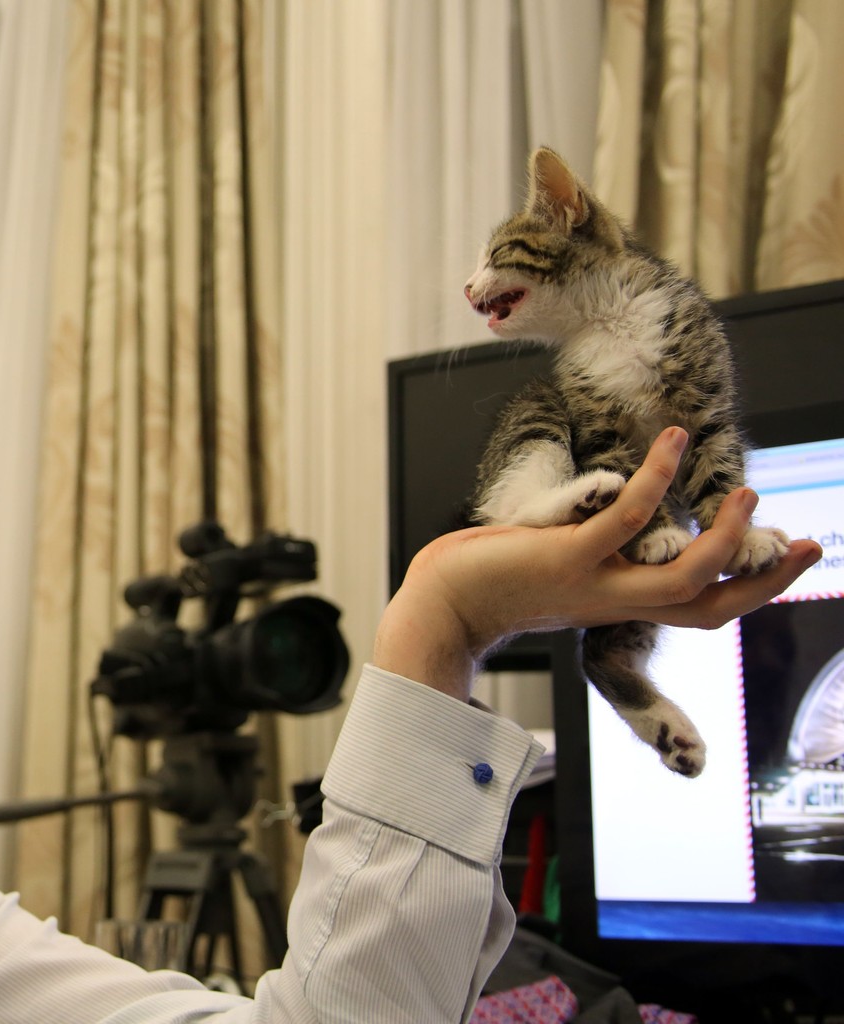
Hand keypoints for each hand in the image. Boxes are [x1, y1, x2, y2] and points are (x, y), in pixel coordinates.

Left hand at [374, 427, 822, 698]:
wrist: (436, 606)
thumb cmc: (486, 584)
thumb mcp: (554, 573)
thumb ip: (592, 559)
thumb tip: (613, 531)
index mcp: (618, 606)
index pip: (698, 610)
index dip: (748, 591)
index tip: (785, 560)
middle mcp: (614, 601)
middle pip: (709, 609)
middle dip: (764, 581)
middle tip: (809, 544)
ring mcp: (592, 582)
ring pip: (681, 577)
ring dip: (724, 539)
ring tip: (751, 493)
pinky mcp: (564, 557)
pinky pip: (624, 519)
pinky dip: (655, 480)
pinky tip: (671, 442)